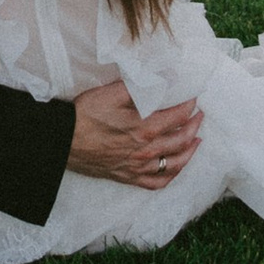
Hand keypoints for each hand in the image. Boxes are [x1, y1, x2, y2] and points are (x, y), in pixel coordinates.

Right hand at [69, 81, 204, 191]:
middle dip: (194, 126)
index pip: (176, 116)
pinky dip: (170, 176)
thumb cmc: (86, 115)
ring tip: (196, 142)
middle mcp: (146, 150)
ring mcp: (138, 167)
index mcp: (144, 127)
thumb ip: (139, 87)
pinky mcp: (128, 177)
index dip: (188, 106)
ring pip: (174, 164)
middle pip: (180, 140)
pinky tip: (175, 168)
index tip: (193, 98)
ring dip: (189, 152)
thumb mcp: (112, 93)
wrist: (64, 141)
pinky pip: (157, 183)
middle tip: (199, 116)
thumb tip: (162, 80)